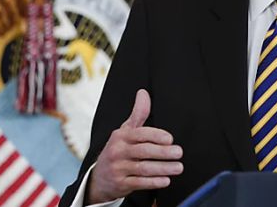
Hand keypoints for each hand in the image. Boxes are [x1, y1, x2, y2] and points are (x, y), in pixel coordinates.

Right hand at [87, 89, 183, 203]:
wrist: (98, 178)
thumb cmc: (118, 150)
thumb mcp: (125, 131)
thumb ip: (138, 114)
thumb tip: (144, 93)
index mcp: (121, 136)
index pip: (139, 134)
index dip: (155, 136)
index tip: (170, 139)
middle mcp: (118, 151)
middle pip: (143, 151)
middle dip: (163, 152)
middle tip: (179, 152)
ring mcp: (118, 168)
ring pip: (143, 168)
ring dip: (163, 168)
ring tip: (178, 167)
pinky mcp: (120, 184)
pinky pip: (139, 183)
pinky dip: (153, 182)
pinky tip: (166, 180)